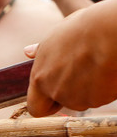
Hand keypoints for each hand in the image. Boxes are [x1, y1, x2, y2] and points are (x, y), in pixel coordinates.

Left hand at [26, 0, 116, 116]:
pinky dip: (105, 87)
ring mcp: (76, 97)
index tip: (55, 95)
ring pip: (84, 99)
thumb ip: (42, 51)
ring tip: (97, 64)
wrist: (109, 32)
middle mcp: (54, 91)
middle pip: (64, 101)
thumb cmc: (84, 29)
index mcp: (40, 78)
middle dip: (72, 91)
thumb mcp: (56, 36)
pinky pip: (101, 97)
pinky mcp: (96, 99)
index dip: (45, 103)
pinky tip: (107, 69)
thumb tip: (28, 52)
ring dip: (90, 88)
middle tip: (84, 70)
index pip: (35, 107)